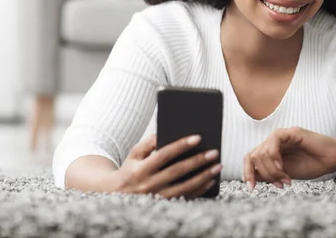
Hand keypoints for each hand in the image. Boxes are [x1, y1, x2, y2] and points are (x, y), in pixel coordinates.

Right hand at [107, 134, 221, 198]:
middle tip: (215, 152)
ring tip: (218, 165)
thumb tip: (166, 132)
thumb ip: (149, 143)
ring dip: (204, 176)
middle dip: (198, 161)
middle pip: (178, 171)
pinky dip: (200, 189)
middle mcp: (149, 184)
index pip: (164, 155)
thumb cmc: (131, 168)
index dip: (181, 145)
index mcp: (141, 169)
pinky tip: (211, 180)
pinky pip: (186, 197)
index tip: (198, 137)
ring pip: (185, 187)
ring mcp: (158, 197)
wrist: (117, 194)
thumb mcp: (134, 153)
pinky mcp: (165, 204)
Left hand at [243, 127, 335, 190]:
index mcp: (271, 151)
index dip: (247, 173)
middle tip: (280, 184)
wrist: (333, 160)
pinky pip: (274, 141)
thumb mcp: (285, 174)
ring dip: (272, 170)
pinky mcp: (292, 132)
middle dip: (264, 175)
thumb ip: (269, 174)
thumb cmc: (312, 165)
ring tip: (286, 179)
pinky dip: (274, 157)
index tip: (251, 188)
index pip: (250, 158)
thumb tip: (251, 177)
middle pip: (254, 156)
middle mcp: (274, 142)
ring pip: (262, 152)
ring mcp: (282, 135)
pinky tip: (283, 168)